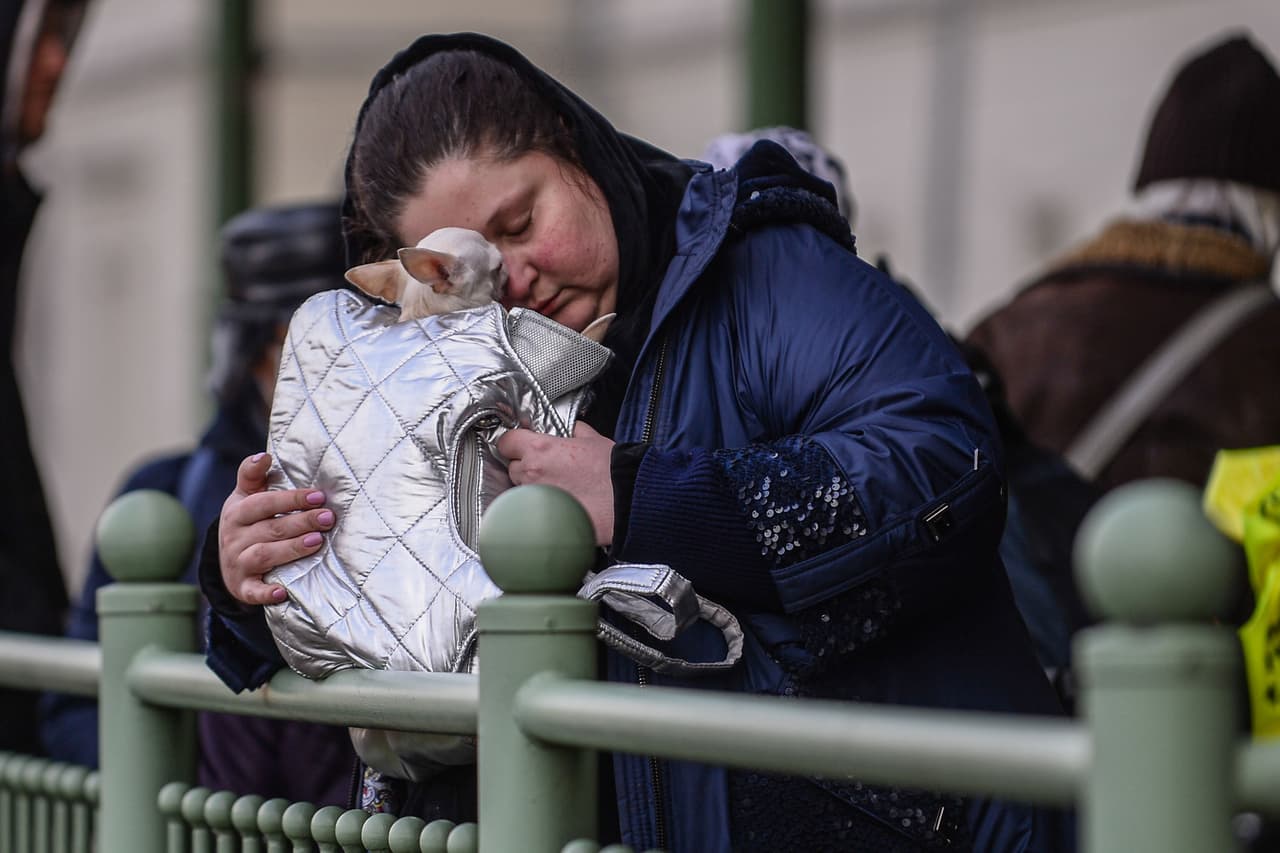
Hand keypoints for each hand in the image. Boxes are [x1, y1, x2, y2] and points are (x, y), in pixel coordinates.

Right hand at [219, 453, 334, 605]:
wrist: (227, 562)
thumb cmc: (247, 522)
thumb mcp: (244, 497)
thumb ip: (252, 475)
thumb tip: (264, 455)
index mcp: (237, 511)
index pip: (263, 502)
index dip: (291, 499)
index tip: (319, 495)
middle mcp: (234, 537)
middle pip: (270, 528)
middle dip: (301, 522)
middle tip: (328, 518)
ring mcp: (238, 562)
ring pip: (265, 555)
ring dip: (291, 549)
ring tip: (317, 542)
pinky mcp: (243, 587)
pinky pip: (253, 591)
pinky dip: (266, 593)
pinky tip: (282, 592)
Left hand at [497, 422, 615, 544]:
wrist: (625, 500)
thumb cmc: (612, 472)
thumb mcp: (593, 440)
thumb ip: (576, 431)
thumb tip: (573, 429)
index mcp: (541, 448)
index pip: (506, 442)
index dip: (514, 443)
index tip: (521, 445)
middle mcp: (532, 473)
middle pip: (513, 467)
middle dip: (526, 466)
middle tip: (547, 468)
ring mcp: (535, 497)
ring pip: (522, 489)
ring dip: (533, 487)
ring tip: (557, 487)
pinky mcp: (542, 517)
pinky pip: (533, 508)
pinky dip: (542, 505)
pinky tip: (560, 503)